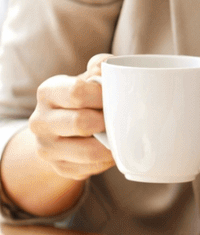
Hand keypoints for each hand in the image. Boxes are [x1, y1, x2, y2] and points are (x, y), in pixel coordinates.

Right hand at [26, 53, 115, 180]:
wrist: (61, 129)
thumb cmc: (83, 98)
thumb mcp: (88, 77)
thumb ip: (101, 65)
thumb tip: (108, 68)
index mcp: (47, 92)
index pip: (76, 92)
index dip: (102, 95)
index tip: (116, 96)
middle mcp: (40, 121)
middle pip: (81, 122)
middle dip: (107, 120)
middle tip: (121, 118)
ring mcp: (47, 148)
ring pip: (88, 151)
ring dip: (111, 144)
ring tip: (123, 135)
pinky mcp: (59, 168)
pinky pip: (91, 169)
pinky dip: (108, 160)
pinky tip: (113, 149)